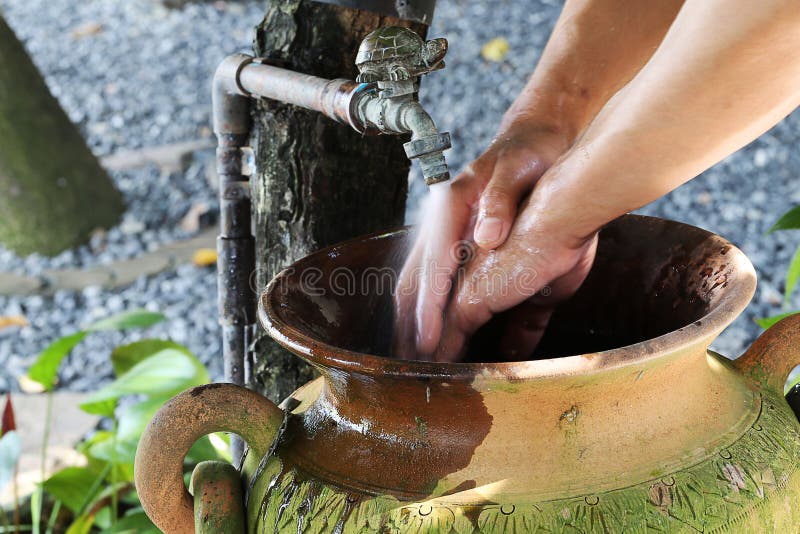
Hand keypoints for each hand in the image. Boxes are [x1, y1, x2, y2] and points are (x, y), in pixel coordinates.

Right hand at [393, 120, 570, 359]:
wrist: (531, 138)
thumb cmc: (529, 154)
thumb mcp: (520, 168)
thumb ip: (502, 200)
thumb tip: (487, 237)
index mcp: (451, 205)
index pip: (433, 265)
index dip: (430, 307)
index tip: (430, 341)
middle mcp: (438, 220)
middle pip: (413, 279)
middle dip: (409, 324)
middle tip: (407, 363)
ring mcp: (440, 231)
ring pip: (415, 282)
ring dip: (410, 322)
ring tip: (410, 358)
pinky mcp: (449, 240)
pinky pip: (428, 280)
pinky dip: (422, 309)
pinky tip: (426, 333)